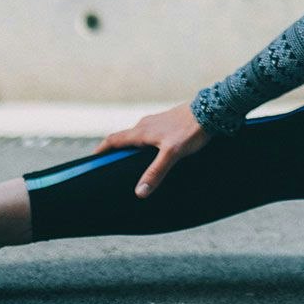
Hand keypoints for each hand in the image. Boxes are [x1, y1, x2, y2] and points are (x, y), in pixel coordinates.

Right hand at [91, 101, 209, 197]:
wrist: (211, 110)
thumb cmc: (190, 130)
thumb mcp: (172, 154)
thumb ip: (155, 172)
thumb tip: (139, 192)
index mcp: (141, 131)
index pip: (113, 140)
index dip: (101, 149)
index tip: (93, 159)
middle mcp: (146, 124)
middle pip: (124, 139)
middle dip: (116, 151)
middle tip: (111, 166)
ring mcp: (157, 122)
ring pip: (138, 136)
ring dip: (132, 148)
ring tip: (132, 163)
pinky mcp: (168, 123)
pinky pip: (150, 134)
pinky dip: (146, 144)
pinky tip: (156, 153)